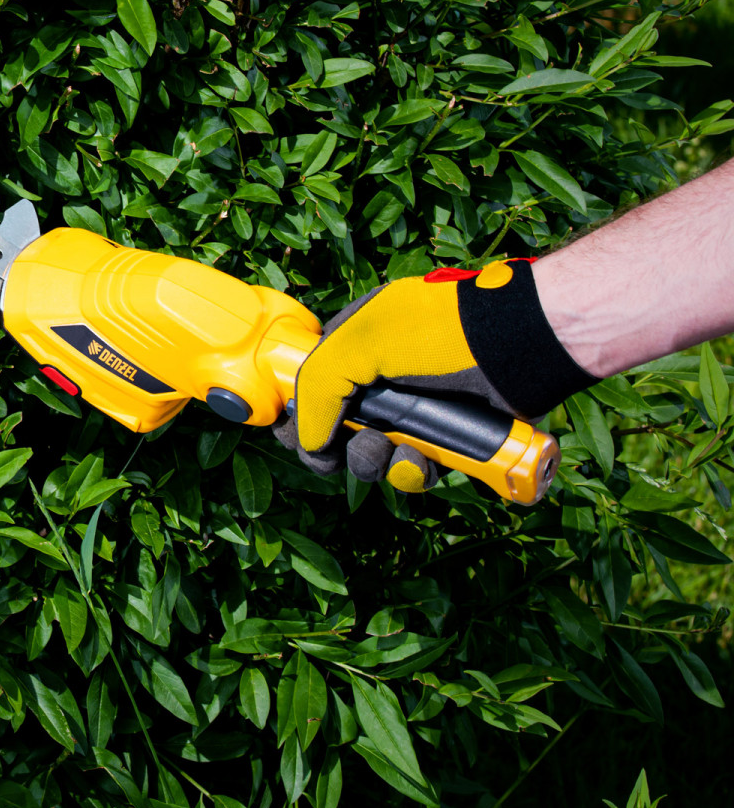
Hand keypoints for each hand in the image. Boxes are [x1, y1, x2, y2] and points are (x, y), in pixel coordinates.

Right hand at [274, 259, 591, 490]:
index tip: (291, 436)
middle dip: (335, 445)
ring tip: (392, 449)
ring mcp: (415, 408)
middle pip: (336, 428)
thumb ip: (315, 390)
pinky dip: (411, 472)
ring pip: (372, 454)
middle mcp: (381, 376)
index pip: (308, 383)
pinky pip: (413, 468)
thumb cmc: (435, 335)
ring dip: (373, 461)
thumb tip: (309, 442)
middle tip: (336, 451)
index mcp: (354, 342)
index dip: (296, 414)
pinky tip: (421, 463)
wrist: (516, 348)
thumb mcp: (357, 346)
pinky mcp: (446, 438)